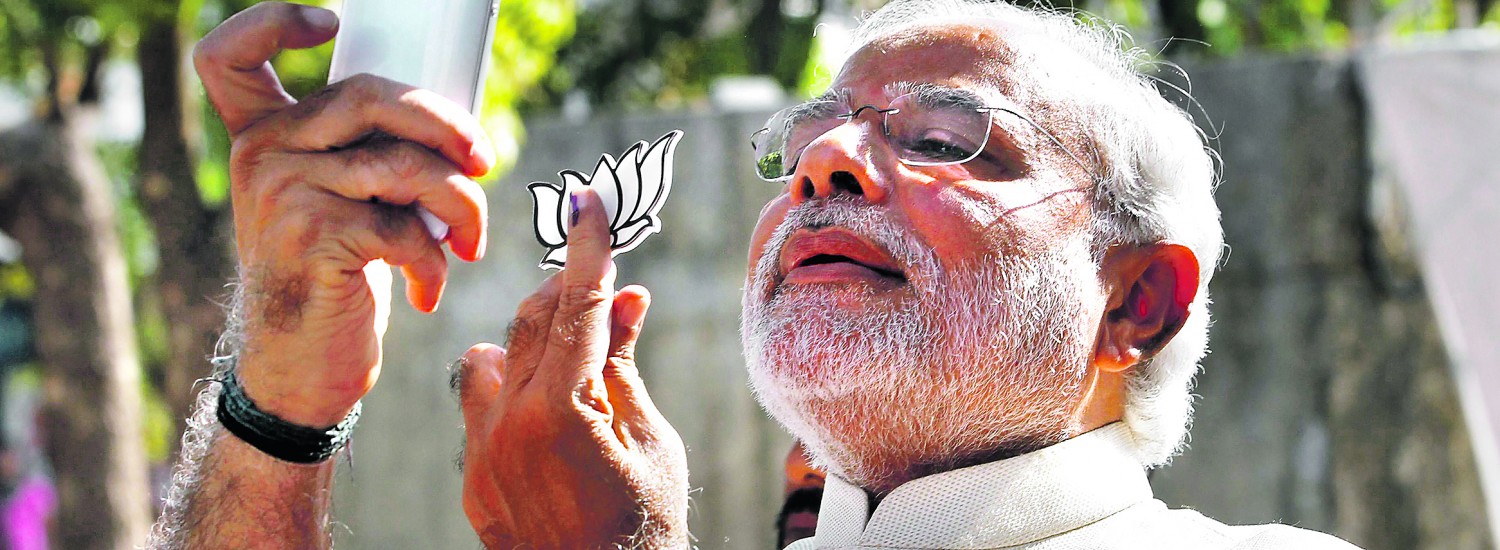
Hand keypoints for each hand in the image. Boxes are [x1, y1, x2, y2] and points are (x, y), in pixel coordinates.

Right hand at [195, 2, 493, 425]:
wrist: (301, 371)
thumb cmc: (335, 281)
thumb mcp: (343, 202)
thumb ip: (367, 151)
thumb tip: (456, 125)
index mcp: (262, 136)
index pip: (232, 56)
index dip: (274, 22)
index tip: (330, 24)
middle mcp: (260, 153)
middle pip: (370, 96)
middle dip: (446, 125)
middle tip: (484, 160)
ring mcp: (282, 191)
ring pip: (404, 164)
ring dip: (460, 205)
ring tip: (470, 242)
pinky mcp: (312, 235)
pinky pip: (406, 226)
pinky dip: (435, 260)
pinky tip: (429, 287)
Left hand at [457, 189, 688, 548]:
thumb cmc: (646, 526)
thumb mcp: (650, 439)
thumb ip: (624, 363)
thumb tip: (626, 297)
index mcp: (561, 412)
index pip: (577, 307)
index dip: (589, 250)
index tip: (590, 203)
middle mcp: (508, 426)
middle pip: (533, 322)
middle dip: (570, 296)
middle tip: (608, 291)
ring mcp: (482, 455)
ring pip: (490, 358)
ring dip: (531, 344)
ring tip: (575, 367)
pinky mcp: (472, 479)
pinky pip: (480, 408)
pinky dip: (514, 394)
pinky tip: (550, 416)